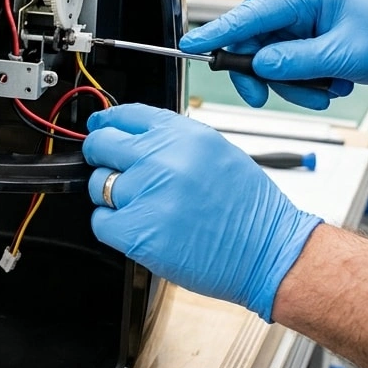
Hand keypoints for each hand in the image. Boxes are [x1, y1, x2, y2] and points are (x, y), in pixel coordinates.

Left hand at [84, 105, 321, 320]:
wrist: (269, 252)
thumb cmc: (248, 209)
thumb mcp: (216, 152)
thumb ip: (173, 141)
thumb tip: (133, 138)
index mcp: (183, 135)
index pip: (125, 115)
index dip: (107, 123)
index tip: (100, 128)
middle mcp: (162, 159)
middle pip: (101, 145)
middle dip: (100, 155)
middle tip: (109, 167)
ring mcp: (147, 195)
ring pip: (99, 185)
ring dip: (110, 195)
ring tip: (142, 206)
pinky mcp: (137, 231)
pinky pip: (101, 221)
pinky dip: (113, 226)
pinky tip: (141, 227)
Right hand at [180, 0, 367, 108]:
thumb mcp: (344, 55)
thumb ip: (297, 61)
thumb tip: (260, 66)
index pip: (250, 13)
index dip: (218, 32)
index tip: (190, 45)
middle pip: (251, 39)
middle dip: (263, 74)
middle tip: (264, 98)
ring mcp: (294, 16)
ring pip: (265, 56)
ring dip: (290, 82)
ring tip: (325, 90)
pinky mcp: (298, 33)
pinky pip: (280, 61)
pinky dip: (299, 79)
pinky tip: (326, 81)